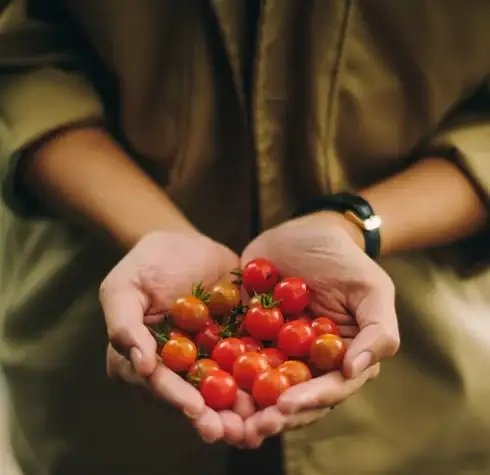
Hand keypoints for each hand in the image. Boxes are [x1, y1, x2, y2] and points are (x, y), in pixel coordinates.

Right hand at [100, 231, 254, 444]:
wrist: (189, 245)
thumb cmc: (149, 263)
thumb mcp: (124, 286)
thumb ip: (123, 323)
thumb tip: (140, 364)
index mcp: (144, 360)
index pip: (158, 384)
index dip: (175, 398)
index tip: (195, 409)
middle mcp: (176, 368)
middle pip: (192, 399)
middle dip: (212, 418)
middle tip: (231, 432)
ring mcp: (207, 360)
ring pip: (222, 392)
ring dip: (240, 412)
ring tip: (258, 426)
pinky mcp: (234, 347)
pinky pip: (248, 367)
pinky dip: (262, 382)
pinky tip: (279, 393)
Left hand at [240, 212, 398, 446]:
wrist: (307, 231)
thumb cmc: (345, 260)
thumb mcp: (372, 290)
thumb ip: (378, 331)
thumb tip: (355, 371)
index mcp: (339, 359)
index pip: (328, 389)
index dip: (309, 401)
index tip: (285, 407)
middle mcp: (307, 361)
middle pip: (291, 396)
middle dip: (272, 414)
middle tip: (251, 426)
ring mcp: (275, 349)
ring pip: (260, 384)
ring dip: (244, 404)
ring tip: (225, 417)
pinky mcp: (248, 332)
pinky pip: (233, 354)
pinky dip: (221, 369)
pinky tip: (205, 379)